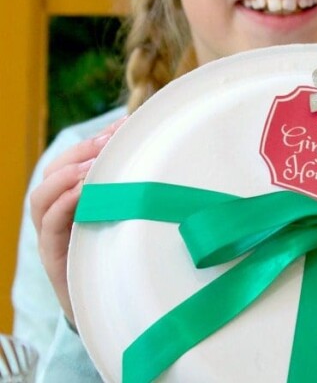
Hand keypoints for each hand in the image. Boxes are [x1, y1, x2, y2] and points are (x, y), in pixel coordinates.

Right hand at [30, 117, 126, 326]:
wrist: (114, 305)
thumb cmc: (124, 255)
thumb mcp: (130, 216)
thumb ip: (135, 191)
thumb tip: (163, 157)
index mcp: (76, 199)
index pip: (75, 159)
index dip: (96, 139)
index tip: (124, 124)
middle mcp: (59, 213)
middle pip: (54, 170)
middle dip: (80, 151)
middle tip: (109, 141)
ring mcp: (52, 235)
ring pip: (41, 196)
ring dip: (66, 176)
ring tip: (92, 167)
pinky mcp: (53, 257)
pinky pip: (48, 225)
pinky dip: (63, 204)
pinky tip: (82, 193)